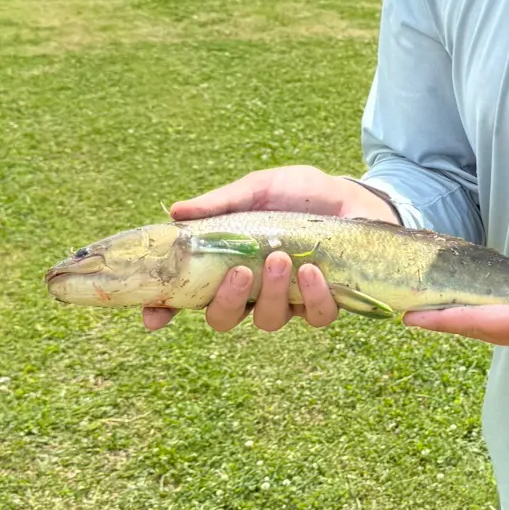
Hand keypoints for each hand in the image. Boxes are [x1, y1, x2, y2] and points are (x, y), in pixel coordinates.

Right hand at [142, 164, 399, 333]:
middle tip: (240, 272)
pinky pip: (315, 316)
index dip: (165, 311)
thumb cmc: (301, 193)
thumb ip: (222, 203)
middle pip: (224, 318)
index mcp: (228, 265)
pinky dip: (313, 297)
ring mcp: (289, 300)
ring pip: (268, 320)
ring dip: (272, 293)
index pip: (187, 296)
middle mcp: (254, 290)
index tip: (153, 318)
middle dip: (226, 301)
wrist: (355, 195)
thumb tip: (175, 211)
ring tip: (282, 258)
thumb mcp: (260, 189)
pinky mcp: (327, 301)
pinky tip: (314, 272)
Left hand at [403, 269, 508, 364]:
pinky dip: (482, 313)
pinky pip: (507, 321)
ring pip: (491, 326)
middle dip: (442, 320)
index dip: (448, 320)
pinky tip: (473, 302)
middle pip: (479, 328)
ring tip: (425, 307)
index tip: (410, 317)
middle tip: (401, 310)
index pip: (487, 325)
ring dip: (459, 319)